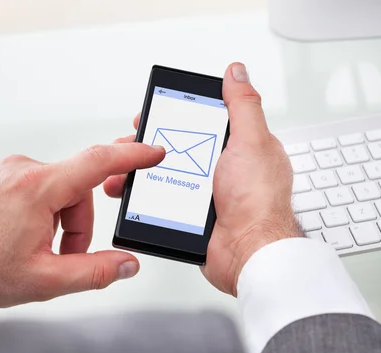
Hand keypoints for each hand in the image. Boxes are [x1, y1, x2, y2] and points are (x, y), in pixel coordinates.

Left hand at [0, 143, 164, 311]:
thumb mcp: (43, 280)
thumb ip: (94, 272)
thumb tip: (126, 263)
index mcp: (37, 188)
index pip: (99, 162)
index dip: (133, 156)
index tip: (153, 152)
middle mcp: (21, 169)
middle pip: (78, 189)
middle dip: (79, 226)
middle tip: (61, 257)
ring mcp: (5, 171)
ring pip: (56, 192)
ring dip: (57, 222)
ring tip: (33, 252)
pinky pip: (34, 189)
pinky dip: (39, 214)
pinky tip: (17, 238)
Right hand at [104, 63, 302, 296]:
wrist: (247, 252)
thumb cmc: (258, 202)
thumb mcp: (251, 141)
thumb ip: (243, 106)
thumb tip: (236, 73)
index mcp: (239, 149)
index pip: (202, 123)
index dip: (175, 116)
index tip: (153, 113)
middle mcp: (222, 170)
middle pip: (178, 149)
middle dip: (149, 146)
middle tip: (129, 145)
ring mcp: (206, 194)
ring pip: (167, 175)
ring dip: (142, 173)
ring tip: (122, 174)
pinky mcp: (192, 216)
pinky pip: (164, 200)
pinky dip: (147, 197)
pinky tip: (133, 194)